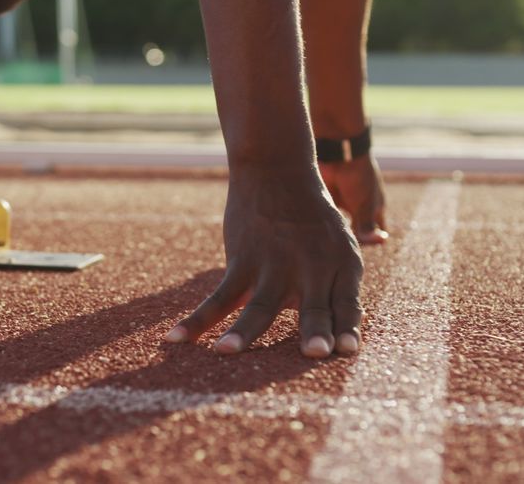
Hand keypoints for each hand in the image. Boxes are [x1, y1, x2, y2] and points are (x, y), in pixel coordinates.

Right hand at [165, 165, 363, 357]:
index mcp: (341, 266)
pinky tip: (176, 338)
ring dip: (243, 331)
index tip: (347, 351)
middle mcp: (312, 267)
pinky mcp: (243, 260)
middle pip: (313, 306)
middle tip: (315, 354)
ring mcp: (275, 264)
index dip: (347, 328)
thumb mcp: (338, 246)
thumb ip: (337, 288)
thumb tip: (338, 336)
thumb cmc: (313, 219)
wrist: (277, 170)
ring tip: (227, 352)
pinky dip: (197, 319)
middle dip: (314, 332)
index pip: (346, 305)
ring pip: (259, 305)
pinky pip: (218, 296)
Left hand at [319, 154, 388, 244]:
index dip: (373, 242)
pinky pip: (328, 216)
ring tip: (332, 245)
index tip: (364, 250)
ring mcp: (344, 203)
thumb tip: (374, 242)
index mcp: (375, 208)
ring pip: (342, 225)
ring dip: (339, 233)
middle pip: (358, 230)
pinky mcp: (329, 199)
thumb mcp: (364, 204)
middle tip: (344, 251)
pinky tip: (321, 232)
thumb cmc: (358, 179)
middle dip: (354, 240)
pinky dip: (326, 224)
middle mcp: (360, 207)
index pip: (377, 231)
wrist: (340, 155)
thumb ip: (366, 225)